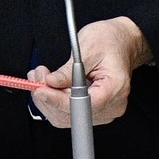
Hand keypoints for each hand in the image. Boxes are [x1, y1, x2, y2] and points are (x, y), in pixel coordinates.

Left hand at [29, 16, 152, 126]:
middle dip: (49, 97)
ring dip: (49, 100)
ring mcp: (104, 110)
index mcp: (115, 88)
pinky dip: (55, 101)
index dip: (59, 100)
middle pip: (73, 115)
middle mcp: (112, 105)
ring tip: (39, 78)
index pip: (84, 104)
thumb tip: (50, 82)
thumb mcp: (88, 47)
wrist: (121, 42)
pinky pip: (70, 113)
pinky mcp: (95, 110)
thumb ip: (68, 70)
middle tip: (37, 77)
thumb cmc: (110, 40)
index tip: (41, 89)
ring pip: (68, 117)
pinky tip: (47, 86)